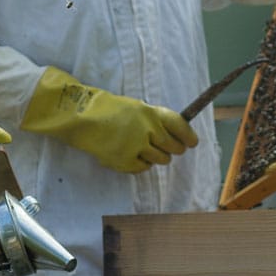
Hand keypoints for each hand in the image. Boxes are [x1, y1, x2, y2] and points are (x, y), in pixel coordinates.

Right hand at [21, 66, 198, 172]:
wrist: (83, 119)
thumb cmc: (110, 111)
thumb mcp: (136, 108)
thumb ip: (155, 120)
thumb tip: (175, 134)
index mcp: (152, 113)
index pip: (180, 126)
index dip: (189, 136)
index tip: (192, 143)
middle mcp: (148, 130)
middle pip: (174, 147)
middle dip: (174, 149)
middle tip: (167, 148)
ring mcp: (137, 147)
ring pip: (161, 160)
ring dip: (156, 156)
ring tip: (141, 148)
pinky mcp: (126, 161)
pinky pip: (144, 168)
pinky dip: (140, 164)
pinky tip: (131, 155)